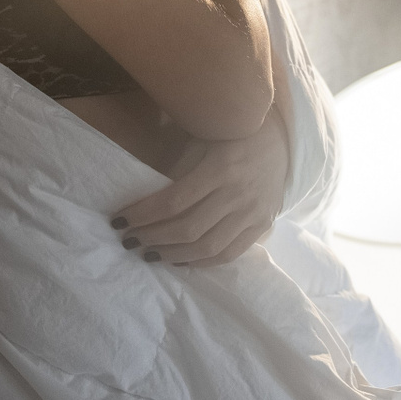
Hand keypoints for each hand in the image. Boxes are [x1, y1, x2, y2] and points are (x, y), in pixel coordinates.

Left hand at [111, 110, 289, 267]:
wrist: (281, 142)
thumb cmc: (231, 136)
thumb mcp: (204, 140)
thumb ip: (179, 168)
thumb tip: (143, 197)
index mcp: (220, 168)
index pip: (173, 201)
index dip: (143, 214)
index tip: (119, 219)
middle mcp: (238, 194)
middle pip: (188, 229)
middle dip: (151, 237)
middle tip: (128, 240)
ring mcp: (252, 214)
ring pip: (207, 248)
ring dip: (172, 255)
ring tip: (148, 254)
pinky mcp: (261, 227)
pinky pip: (228, 254)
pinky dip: (200, 263)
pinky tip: (178, 260)